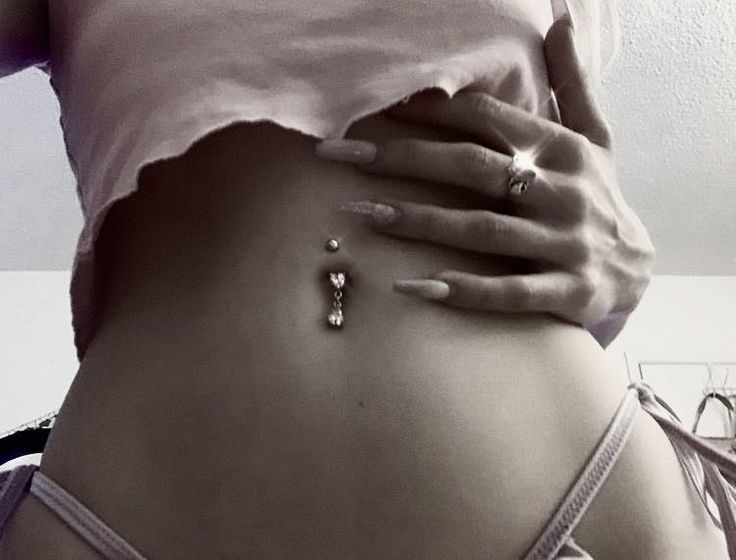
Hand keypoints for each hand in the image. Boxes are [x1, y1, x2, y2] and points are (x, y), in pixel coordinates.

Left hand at [315, 16, 655, 330]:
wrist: (636, 268)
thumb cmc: (597, 196)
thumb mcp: (594, 138)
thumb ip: (572, 84)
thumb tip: (560, 21)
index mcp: (561, 148)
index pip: (487, 120)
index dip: (430, 111)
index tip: (374, 107)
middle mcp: (563, 191)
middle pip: (474, 169)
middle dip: (405, 158)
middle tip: (342, 155)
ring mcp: (566, 243)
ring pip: (484, 229)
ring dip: (422, 222)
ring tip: (363, 214)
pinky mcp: (567, 291)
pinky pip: (509, 292)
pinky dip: (464, 291)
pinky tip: (414, 286)